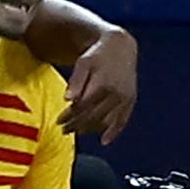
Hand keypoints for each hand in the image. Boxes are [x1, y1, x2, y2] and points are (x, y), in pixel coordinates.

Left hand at [59, 28, 136, 144]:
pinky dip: (114, 132)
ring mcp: (124, 98)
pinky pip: (122, 120)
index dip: (69, 116)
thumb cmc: (98, 54)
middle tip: (64, 130)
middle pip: (93, 116)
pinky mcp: (130, 101)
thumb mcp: (84, 63)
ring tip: (77, 132)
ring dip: (90, 129)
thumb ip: (76, 81)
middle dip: (76, 125)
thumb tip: (68, 100)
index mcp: (102, 84)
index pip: (82, 107)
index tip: (59, 121)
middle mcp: (115, 94)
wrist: (121, 47)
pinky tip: (104, 141)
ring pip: (105, 120)